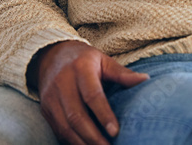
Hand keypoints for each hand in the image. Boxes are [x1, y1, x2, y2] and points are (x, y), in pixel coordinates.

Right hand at [29, 40, 147, 144]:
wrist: (51, 56)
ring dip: (82, 143)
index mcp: (81, 68)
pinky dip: (71, 141)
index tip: (115, 131)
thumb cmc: (84, 59)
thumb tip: (145, 80)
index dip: (104, 115)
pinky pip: (58, 130)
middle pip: (76, 116)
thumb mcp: (103, 60)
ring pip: (65, 127)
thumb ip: (122, 73)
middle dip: (93, 136)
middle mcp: (62, 83)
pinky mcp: (45, 109)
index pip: (92, 96)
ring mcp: (51, 98)